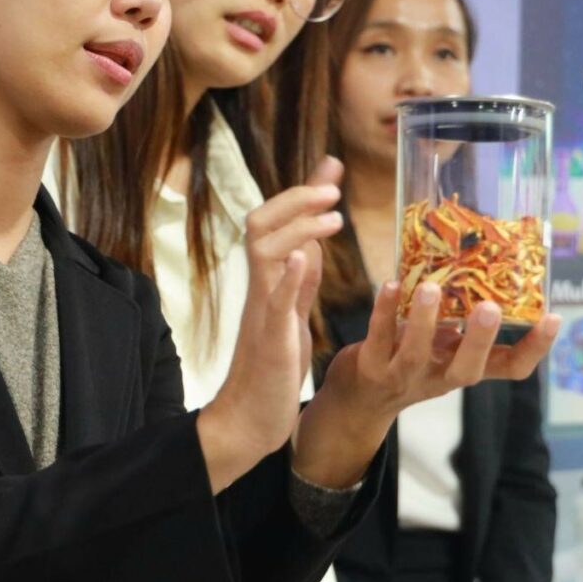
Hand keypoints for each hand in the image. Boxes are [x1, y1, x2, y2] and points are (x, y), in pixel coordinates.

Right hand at [197, 158, 342, 492]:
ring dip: (298, 228)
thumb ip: (301, 275)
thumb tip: (313, 239)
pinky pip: (272, 300)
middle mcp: (262, 287)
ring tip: (332, 217)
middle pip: (262, 224)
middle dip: (296, 198)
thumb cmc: (272, 365)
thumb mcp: (291, 310)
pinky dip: (288, 276)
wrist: (250, 418)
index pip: (278, 221)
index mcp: (272, 279)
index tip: (332, 163)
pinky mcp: (268, 338)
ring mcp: (261, 310)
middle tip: (331, 185)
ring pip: (264, 251)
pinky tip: (304, 256)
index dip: (304, 191)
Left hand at [294, 283, 560, 486]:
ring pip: (417, 356)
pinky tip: (391, 285)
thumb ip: (461, 317)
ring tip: (432, 288)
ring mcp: (404, 378)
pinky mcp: (370, 369)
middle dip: (480, 341)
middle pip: (467, 370)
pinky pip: (378, 339)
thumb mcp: (443, 344)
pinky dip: (384, 312)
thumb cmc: (409, 358)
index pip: (510, 368)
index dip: (534, 349)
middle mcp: (439, 378)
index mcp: (464, 367)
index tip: (554, 318)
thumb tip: (486, 266)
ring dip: (425, 322)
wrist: (358, 396)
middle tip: (491, 309)